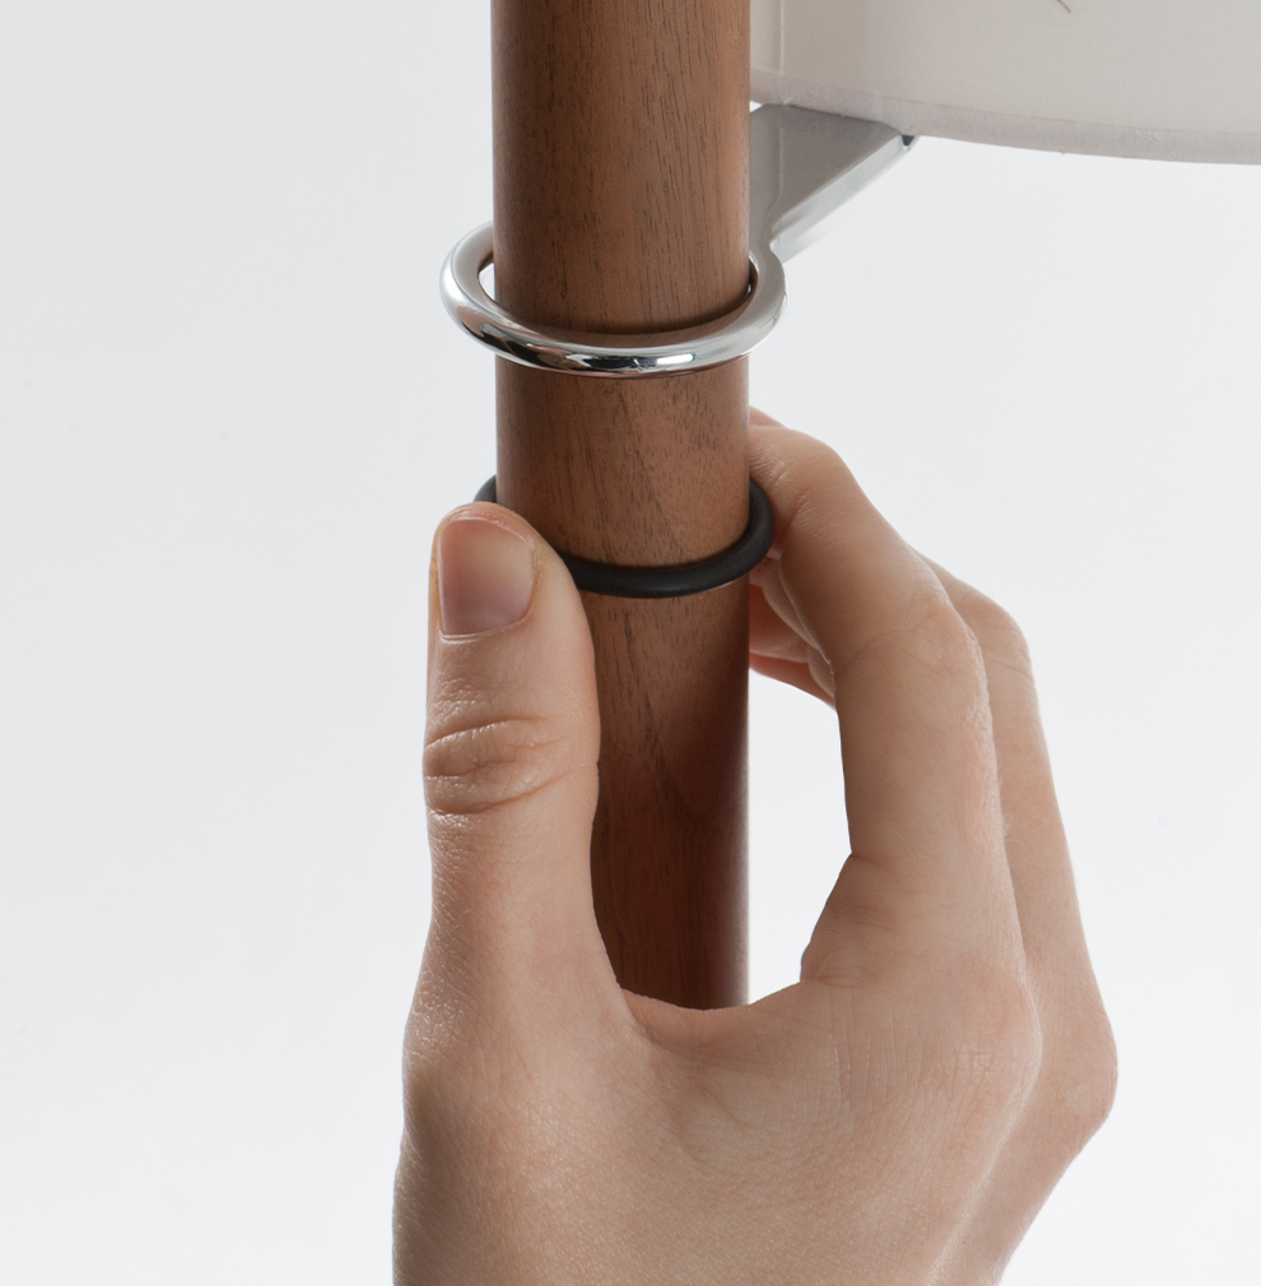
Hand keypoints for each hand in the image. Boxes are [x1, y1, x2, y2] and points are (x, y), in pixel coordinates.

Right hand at [395, 419, 1115, 1283]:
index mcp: (951, 1003)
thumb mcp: (498, 1050)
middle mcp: (1036, 1023)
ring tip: (721, 598)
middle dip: (853, 561)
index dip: (829, 508)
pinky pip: (976, 844)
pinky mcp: (990, 1080)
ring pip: (995, 761)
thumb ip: (496, 784)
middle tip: (705, 511)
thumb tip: (485, 561)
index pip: (929, 656)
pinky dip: (883, 744)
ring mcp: (1032, 1060)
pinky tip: (773, 723)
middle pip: (986, 689)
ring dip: (867, 646)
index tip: (728, 441)